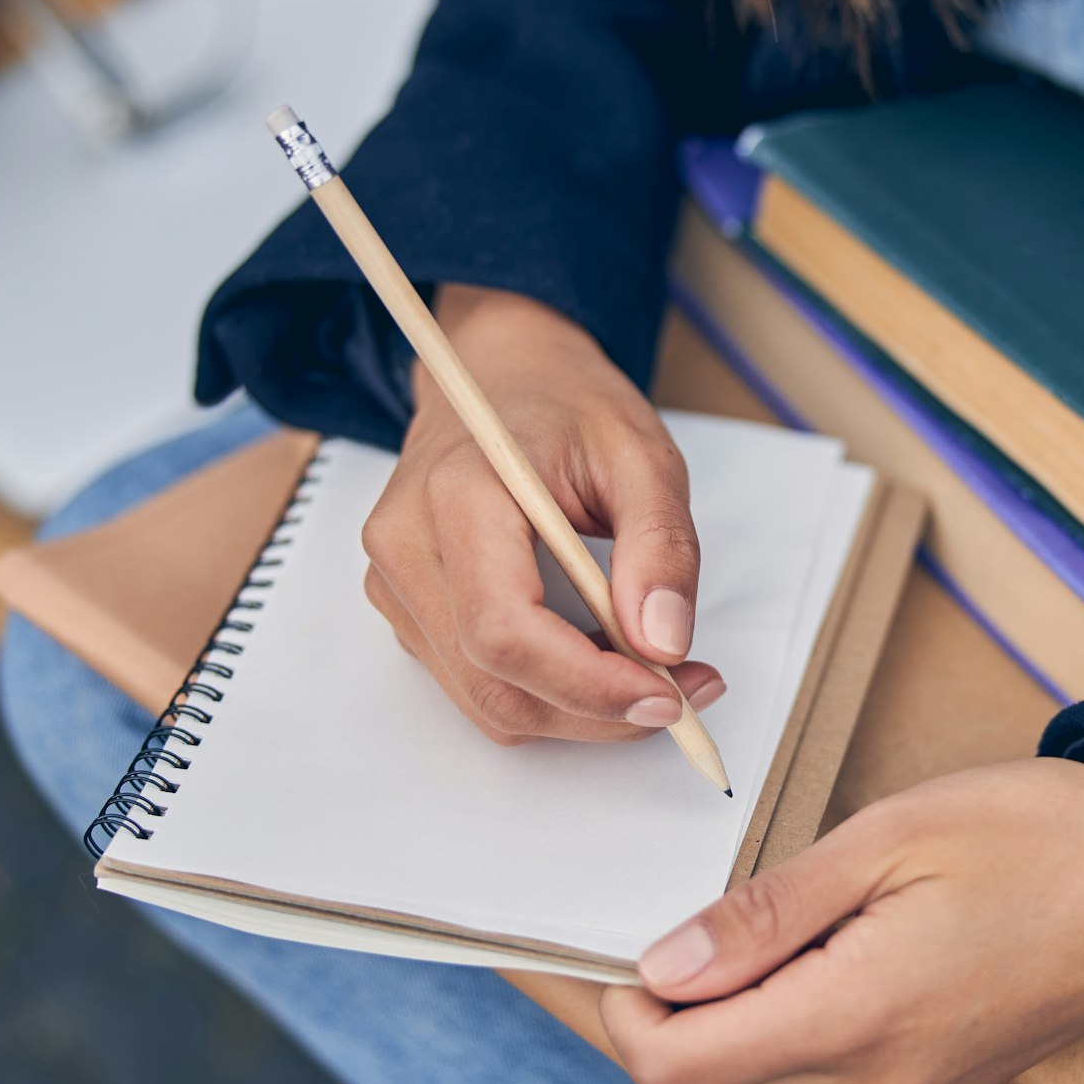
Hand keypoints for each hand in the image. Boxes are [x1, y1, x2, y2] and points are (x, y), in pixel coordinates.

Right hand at [362, 286, 723, 743]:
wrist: (499, 372)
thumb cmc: (566, 404)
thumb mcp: (643, 456)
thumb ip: (660, 548)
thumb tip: (664, 643)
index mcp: (457, 493)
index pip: (504, 631)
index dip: (589, 684)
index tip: (669, 694)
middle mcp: (407, 545)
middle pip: (495, 683)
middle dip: (598, 711)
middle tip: (687, 693)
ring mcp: (396, 582)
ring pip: (487, 701)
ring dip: (579, 712)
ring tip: (657, 674)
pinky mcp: (409, 607)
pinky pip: (478, 684)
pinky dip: (549, 693)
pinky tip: (602, 659)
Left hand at [600, 757, 1083, 1083]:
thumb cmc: (1043, 838)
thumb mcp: (886, 840)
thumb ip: (766, 912)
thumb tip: (663, 964)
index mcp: (858, 1023)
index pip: (676, 1070)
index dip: (624, 1009)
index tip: (629, 939)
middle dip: (668, 1016)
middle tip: (688, 919)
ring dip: (729, 1021)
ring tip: (767, 922)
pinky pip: (821, 1083)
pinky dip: (787, 1027)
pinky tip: (821, 950)